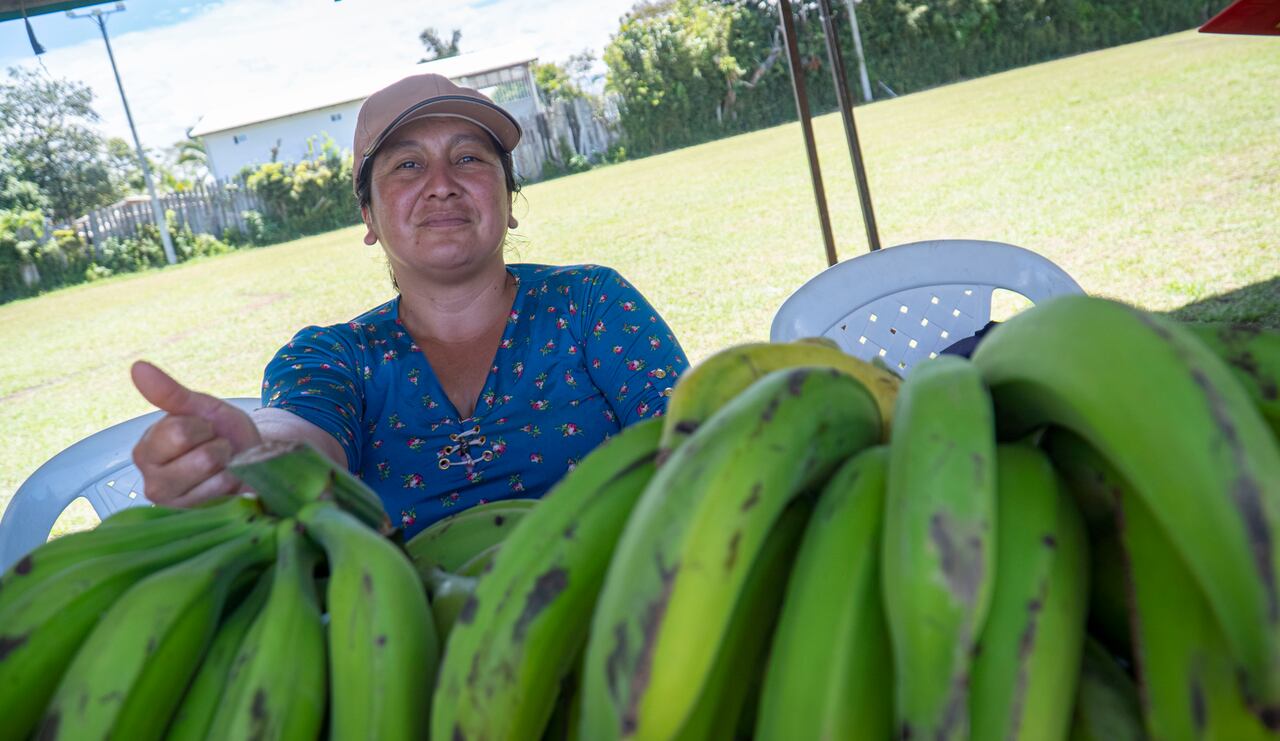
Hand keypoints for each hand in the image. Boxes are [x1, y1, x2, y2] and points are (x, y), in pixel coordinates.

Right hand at [130, 360, 262, 506]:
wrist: (253, 463)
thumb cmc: (222, 435)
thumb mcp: (202, 409)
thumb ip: (170, 393)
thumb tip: (137, 366)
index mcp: (146, 451)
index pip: (179, 432)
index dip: (203, 427)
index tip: (205, 431)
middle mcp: (151, 482)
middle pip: (202, 458)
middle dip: (219, 448)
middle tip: (217, 451)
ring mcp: (173, 506)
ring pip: (216, 477)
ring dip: (229, 467)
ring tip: (223, 469)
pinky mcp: (195, 521)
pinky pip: (226, 496)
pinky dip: (234, 486)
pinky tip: (228, 487)